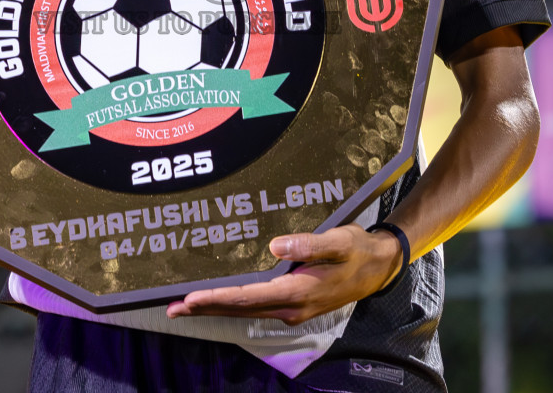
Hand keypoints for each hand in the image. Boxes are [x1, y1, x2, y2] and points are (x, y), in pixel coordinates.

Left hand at [164, 224, 404, 324]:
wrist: (380, 267)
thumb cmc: (357, 251)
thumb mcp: (338, 242)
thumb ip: (308, 244)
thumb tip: (276, 246)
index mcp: (297, 294)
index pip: (247, 298)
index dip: (216, 298)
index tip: (190, 298)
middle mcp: (290, 307)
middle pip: (239, 309)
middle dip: (205, 309)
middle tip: (173, 308)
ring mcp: (292, 309)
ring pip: (245, 310)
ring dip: (215, 308)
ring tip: (186, 307)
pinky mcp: (294, 304)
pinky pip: (255, 306)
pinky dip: (232, 303)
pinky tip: (221, 299)